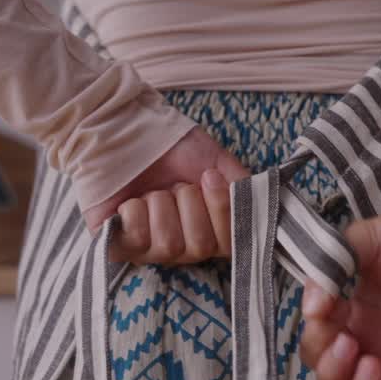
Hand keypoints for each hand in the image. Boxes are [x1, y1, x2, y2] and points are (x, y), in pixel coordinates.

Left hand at [82, 125, 250, 265]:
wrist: (124, 129)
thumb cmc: (169, 146)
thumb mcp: (215, 162)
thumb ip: (241, 189)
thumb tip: (263, 210)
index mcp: (208, 228)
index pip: (230, 244)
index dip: (222, 211)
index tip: (209, 177)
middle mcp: (182, 245)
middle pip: (201, 246)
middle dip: (189, 204)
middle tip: (176, 184)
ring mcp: (150, 250)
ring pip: (170, 244)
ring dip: (162, 206)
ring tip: (152, 191)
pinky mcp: (118, 246)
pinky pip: (138, 240)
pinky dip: (136, 212)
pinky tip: (131, 200)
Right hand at [299, 209, 380, 379]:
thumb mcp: (370, 239)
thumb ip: (334, 264)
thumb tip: (312, 306)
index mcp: (352, 322)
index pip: (317, 351)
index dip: (316, 343)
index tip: (327, 317)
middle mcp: (375, 351)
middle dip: (333, 377)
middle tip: (350, 348)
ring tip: (375, 366)